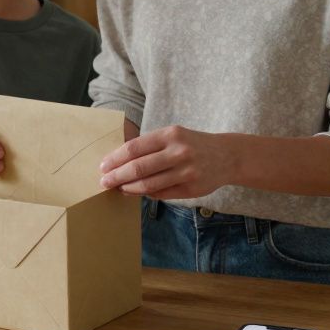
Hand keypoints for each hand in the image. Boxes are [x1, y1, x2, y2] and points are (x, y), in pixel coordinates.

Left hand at [98, 125, 233, 198]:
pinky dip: (145, 194)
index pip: (134, 148)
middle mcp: (178, 152)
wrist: (227, 156)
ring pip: (148, 184)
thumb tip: (119, 160)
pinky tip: (135, 192)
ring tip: (118, 188)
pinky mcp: (191, 189)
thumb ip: (150, 145)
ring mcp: (186, 172)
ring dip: (128, 188)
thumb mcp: (173, 135)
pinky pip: (161, 194)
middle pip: (138, 168)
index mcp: (170, 135)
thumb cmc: (192, 144)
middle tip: (104, 181)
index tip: (103, 166)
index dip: (115, 159)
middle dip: (117, 176)